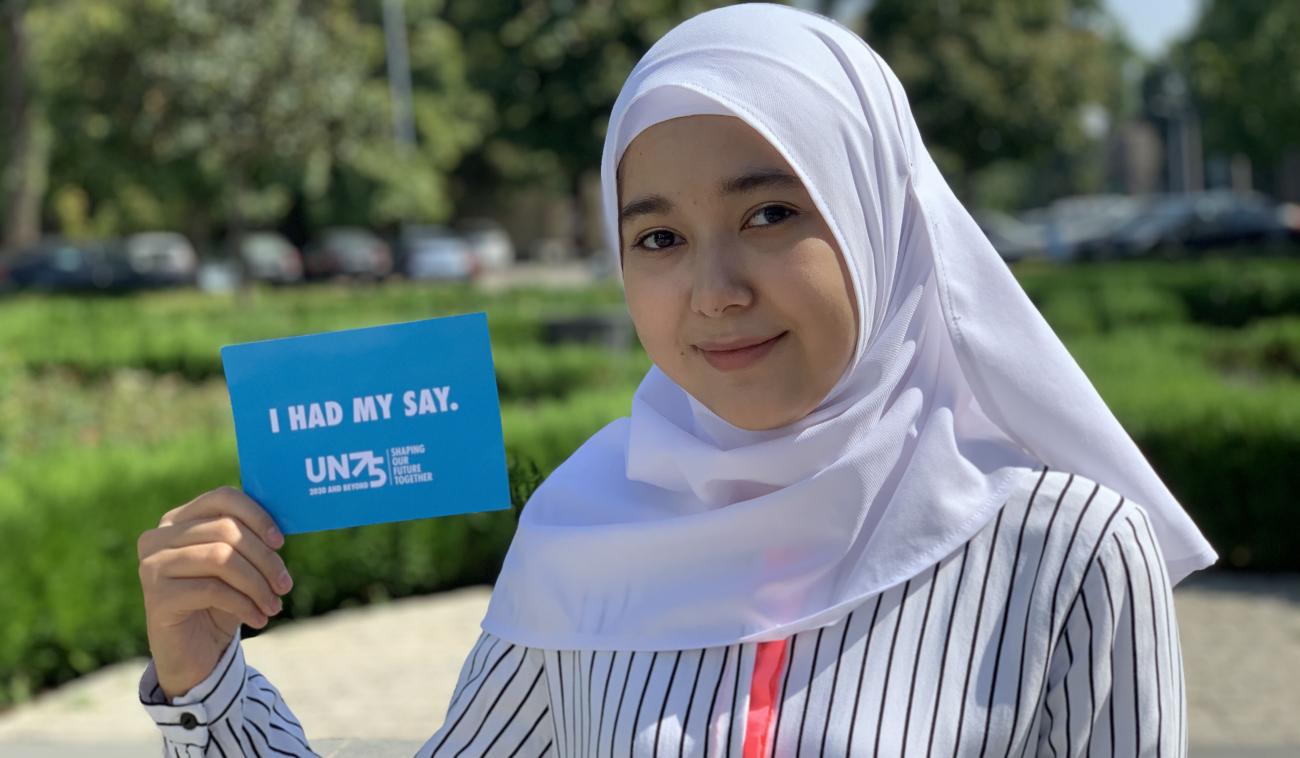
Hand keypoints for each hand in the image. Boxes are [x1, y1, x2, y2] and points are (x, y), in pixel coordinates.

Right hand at [137, 486, 292, 699]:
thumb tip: (287, 518)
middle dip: (265, 559)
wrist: (193, 654)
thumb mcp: (239, 566)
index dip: (257, 515)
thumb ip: (252, 538)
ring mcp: (153, 565)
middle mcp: (159, 537)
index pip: (223, 498)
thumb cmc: (220, 603)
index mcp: (179, 519)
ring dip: (258, 585)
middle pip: (227, 530)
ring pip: (222, 558)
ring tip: (274, 606)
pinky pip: (213, 590)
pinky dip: (245, 605)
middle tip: (285, 584)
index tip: (281, 542)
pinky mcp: (156, 595)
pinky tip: (258, 619)